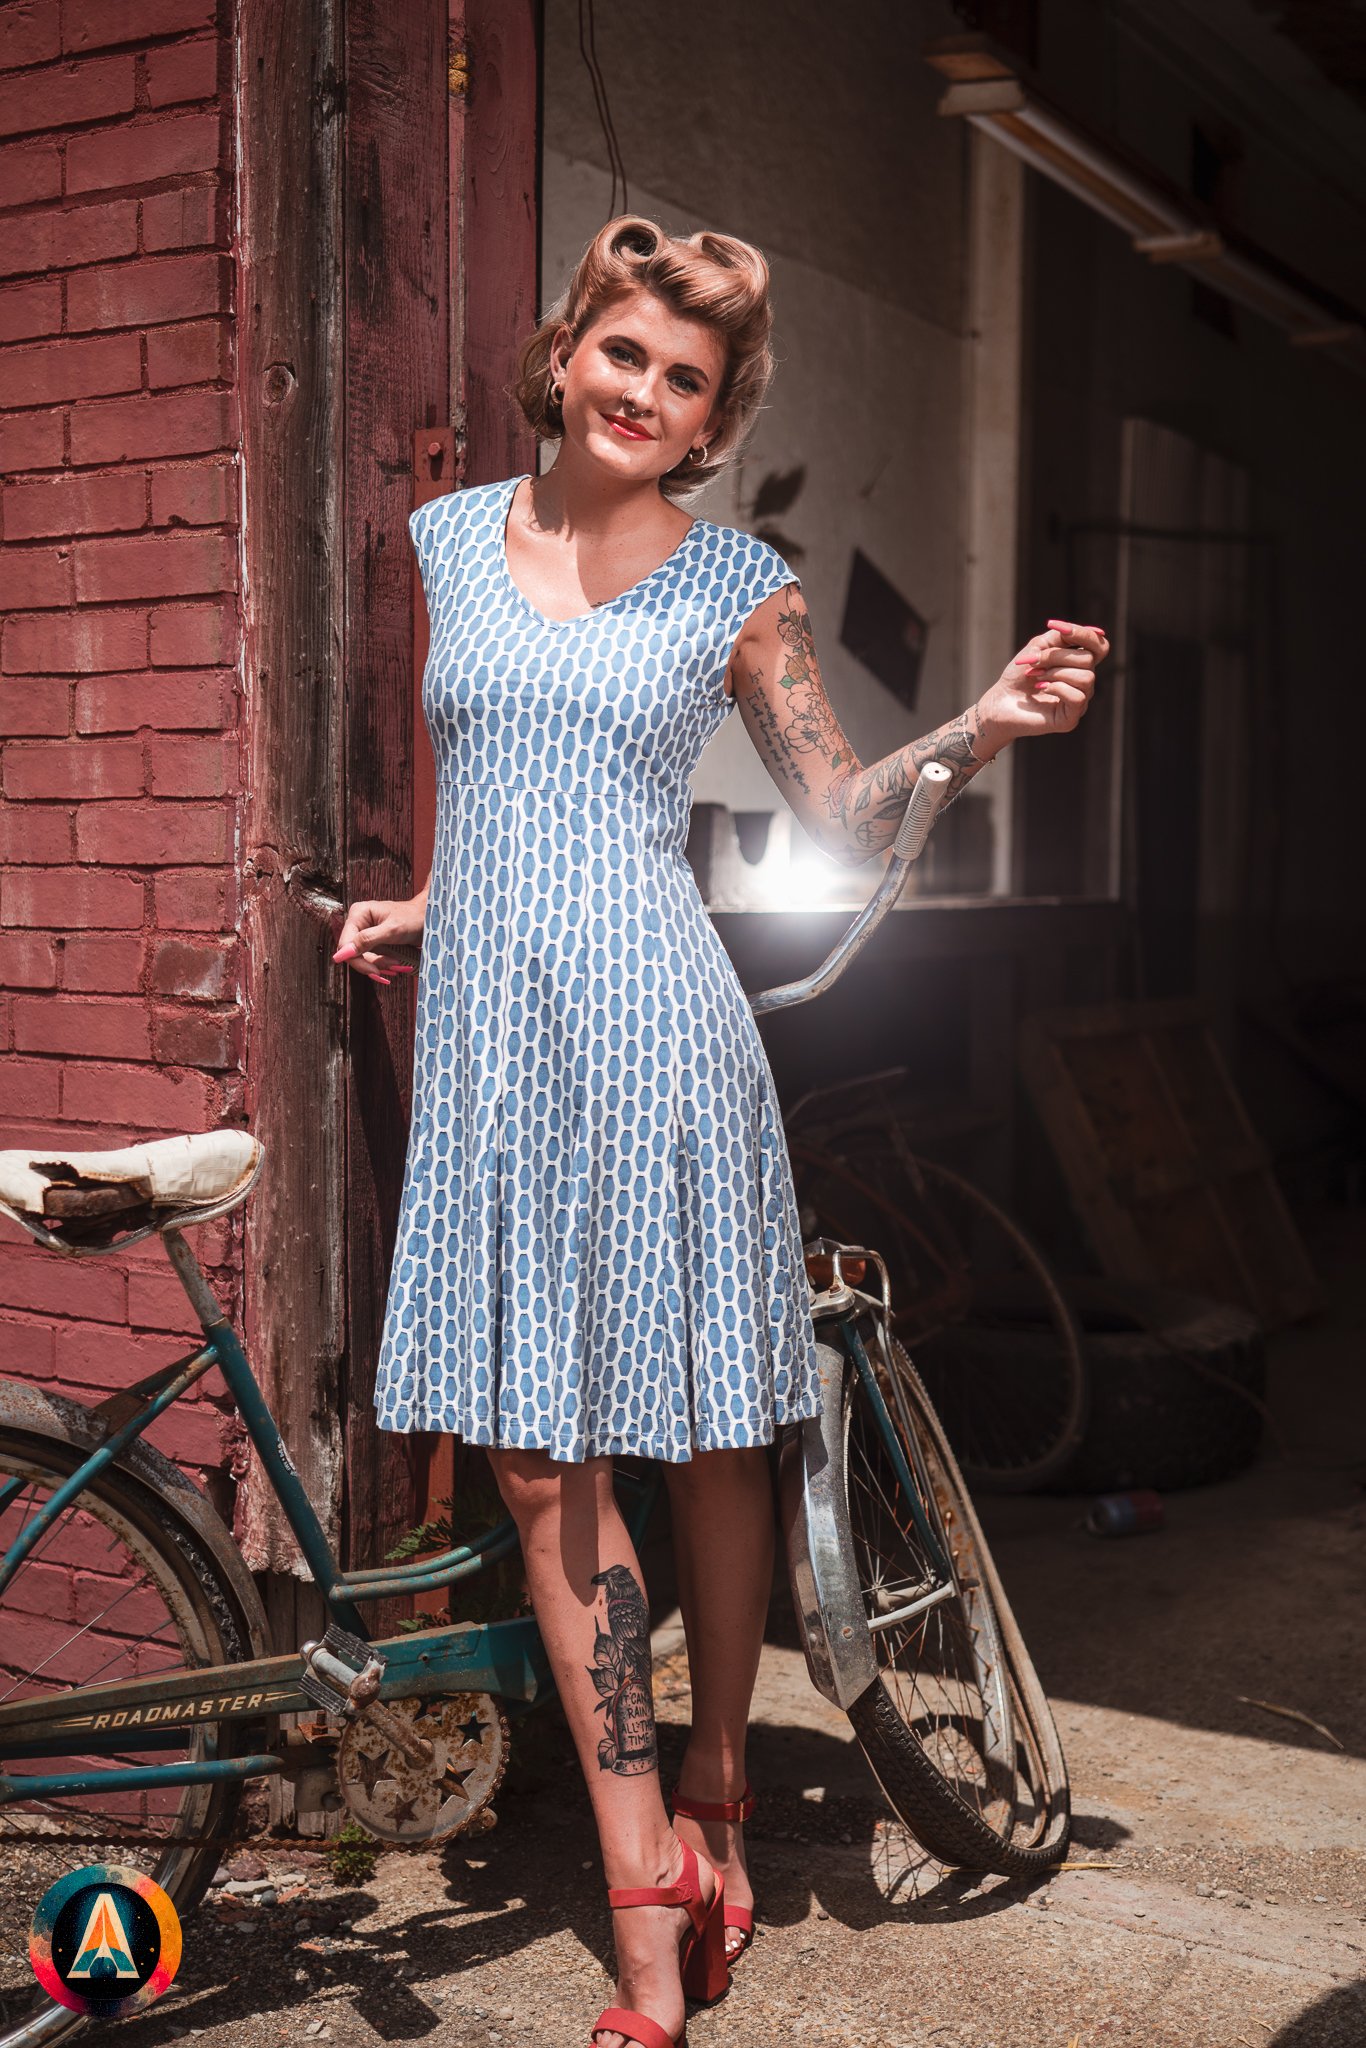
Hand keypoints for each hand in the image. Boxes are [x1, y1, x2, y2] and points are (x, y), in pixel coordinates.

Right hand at [332, 895, 425, 985]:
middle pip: (354, 954)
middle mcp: (359, 923)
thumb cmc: (413, 918)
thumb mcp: (391, 930)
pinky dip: (385, 964)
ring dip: (382, 965)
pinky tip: (397, 965)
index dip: (357, 960)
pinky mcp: (375, 943)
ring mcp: (366, 934)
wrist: (429, 919)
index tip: (374, 970)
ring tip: (399, 964)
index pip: (345, 943)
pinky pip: (373, 959)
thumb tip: (344, 952)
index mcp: (358, 914)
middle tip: (393, 967)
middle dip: (373, 963)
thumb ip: (367, 940)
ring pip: (364, 959)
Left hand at [974, 619, 1109, 752]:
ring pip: (1086, 678)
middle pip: (1088, 659)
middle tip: (1034, 662)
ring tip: (1036, 676)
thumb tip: (1094, 630)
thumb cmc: (1020, 673)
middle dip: (1056, 656)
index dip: (1083, 634)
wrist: (1000, 700)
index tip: (1056, 628)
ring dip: (1055, 672)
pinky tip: (1041, 688)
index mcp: (1080, 665)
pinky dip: (1056, 688)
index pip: (1100, 646)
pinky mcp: (1070, 719)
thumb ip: (1063, 635)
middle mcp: (1084, 683)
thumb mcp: (1039, 646)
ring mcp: (1080, 702)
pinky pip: (1077, 697)